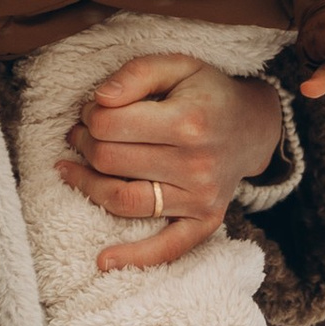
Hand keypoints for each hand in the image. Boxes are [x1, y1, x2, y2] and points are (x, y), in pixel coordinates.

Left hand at [56, 56, 287, 271]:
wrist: (253, 127)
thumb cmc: (208, 93)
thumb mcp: (178, 65)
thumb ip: (137, 73)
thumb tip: (99, 99)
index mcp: (188, 121)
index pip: (110, 124)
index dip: (90, 114)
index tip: (93, 110)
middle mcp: (196, 163)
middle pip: (110, 160)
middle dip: (85, 143)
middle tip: (82, 133)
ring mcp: (201, 196)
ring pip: (123, 200)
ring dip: (87, 185)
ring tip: (71, 170)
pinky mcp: (206, 219)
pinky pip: (167, 246)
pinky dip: (135, 257)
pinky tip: (104, 260)